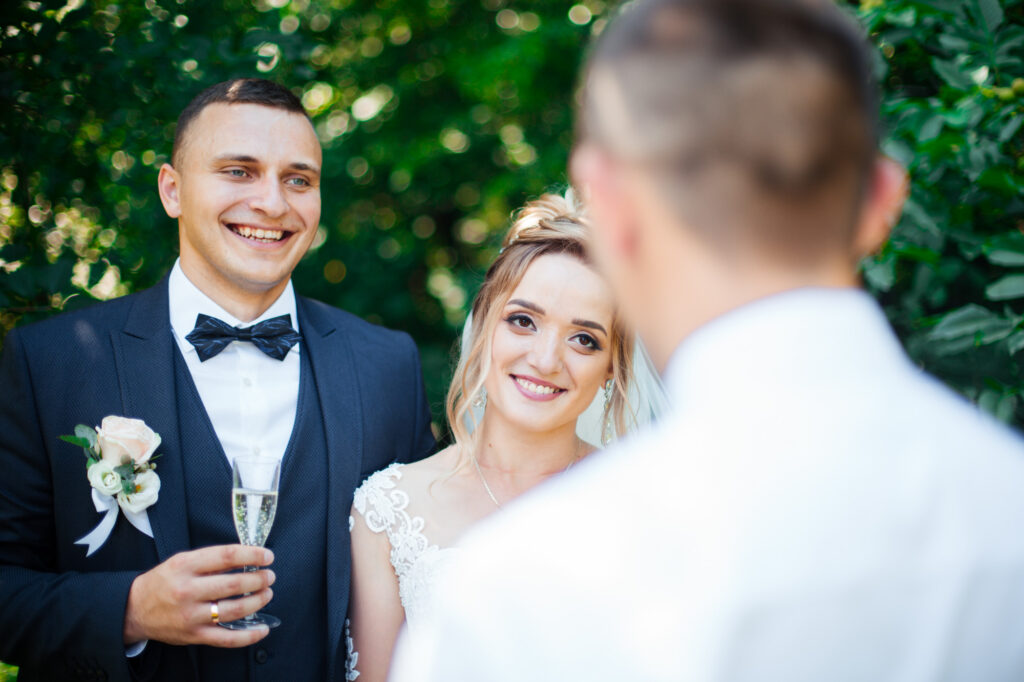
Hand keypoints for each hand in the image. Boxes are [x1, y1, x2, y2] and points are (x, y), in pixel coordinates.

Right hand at [123, 545, 275, 646]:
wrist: (134, 610)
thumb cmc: (163, 582)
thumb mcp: (182, 561)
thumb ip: (211, 560)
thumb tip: (248, 557)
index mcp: (185, 566)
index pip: (226, 556)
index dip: (252, 555)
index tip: (267, 556)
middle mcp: (187, 590)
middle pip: (233, 584)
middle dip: (258, 579)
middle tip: (269, 576)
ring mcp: (191, 615)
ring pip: (233, 610)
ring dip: (257, 602)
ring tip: (267, 594)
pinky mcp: (193, 635)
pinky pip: (226, 638)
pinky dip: (248, 635)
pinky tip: (263, 629)